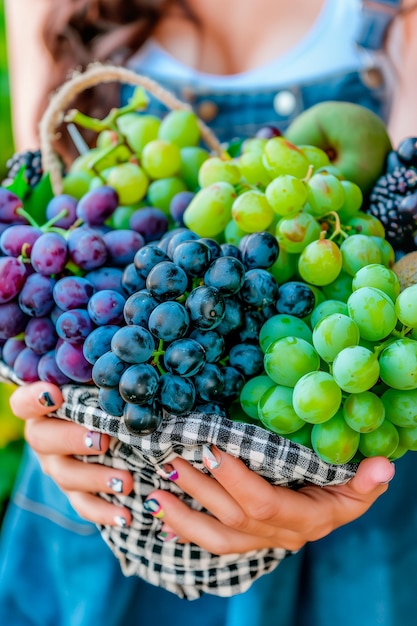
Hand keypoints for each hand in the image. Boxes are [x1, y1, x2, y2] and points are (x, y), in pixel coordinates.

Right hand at [10, 382, 133, 526]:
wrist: (108, 425)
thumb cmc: (101, 395)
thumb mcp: (97, 384)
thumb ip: (98, 379)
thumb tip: (122, 371)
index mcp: (42, 408)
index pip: (25, 402)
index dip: (35, 399)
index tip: (54, 394)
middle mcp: (43, 437)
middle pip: (45, 440)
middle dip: (74, 440)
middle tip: (103, 441)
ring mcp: (56, 466)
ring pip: (67, 475)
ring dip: (97, 479)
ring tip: (126, 481)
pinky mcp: (73, 490)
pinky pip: (83, 504)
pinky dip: (104, 512)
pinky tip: (125, 516)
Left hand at [144, 444, 394, 553]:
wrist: (328, 513)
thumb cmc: (341, 493)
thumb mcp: (357, 488)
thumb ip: (366, 481)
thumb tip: (384, 466)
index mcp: (304, 518)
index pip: (264, 503)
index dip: (236, 479)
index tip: (212, 448)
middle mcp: (278, 535)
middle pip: (231, 517)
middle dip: (199, 489)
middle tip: (170, 458)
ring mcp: (258, 541)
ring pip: (215, 537)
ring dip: (182, 515)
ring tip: (154, 492)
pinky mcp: (243, 541)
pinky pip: (211, 542)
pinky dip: (184, 529)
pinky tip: (161, 513)